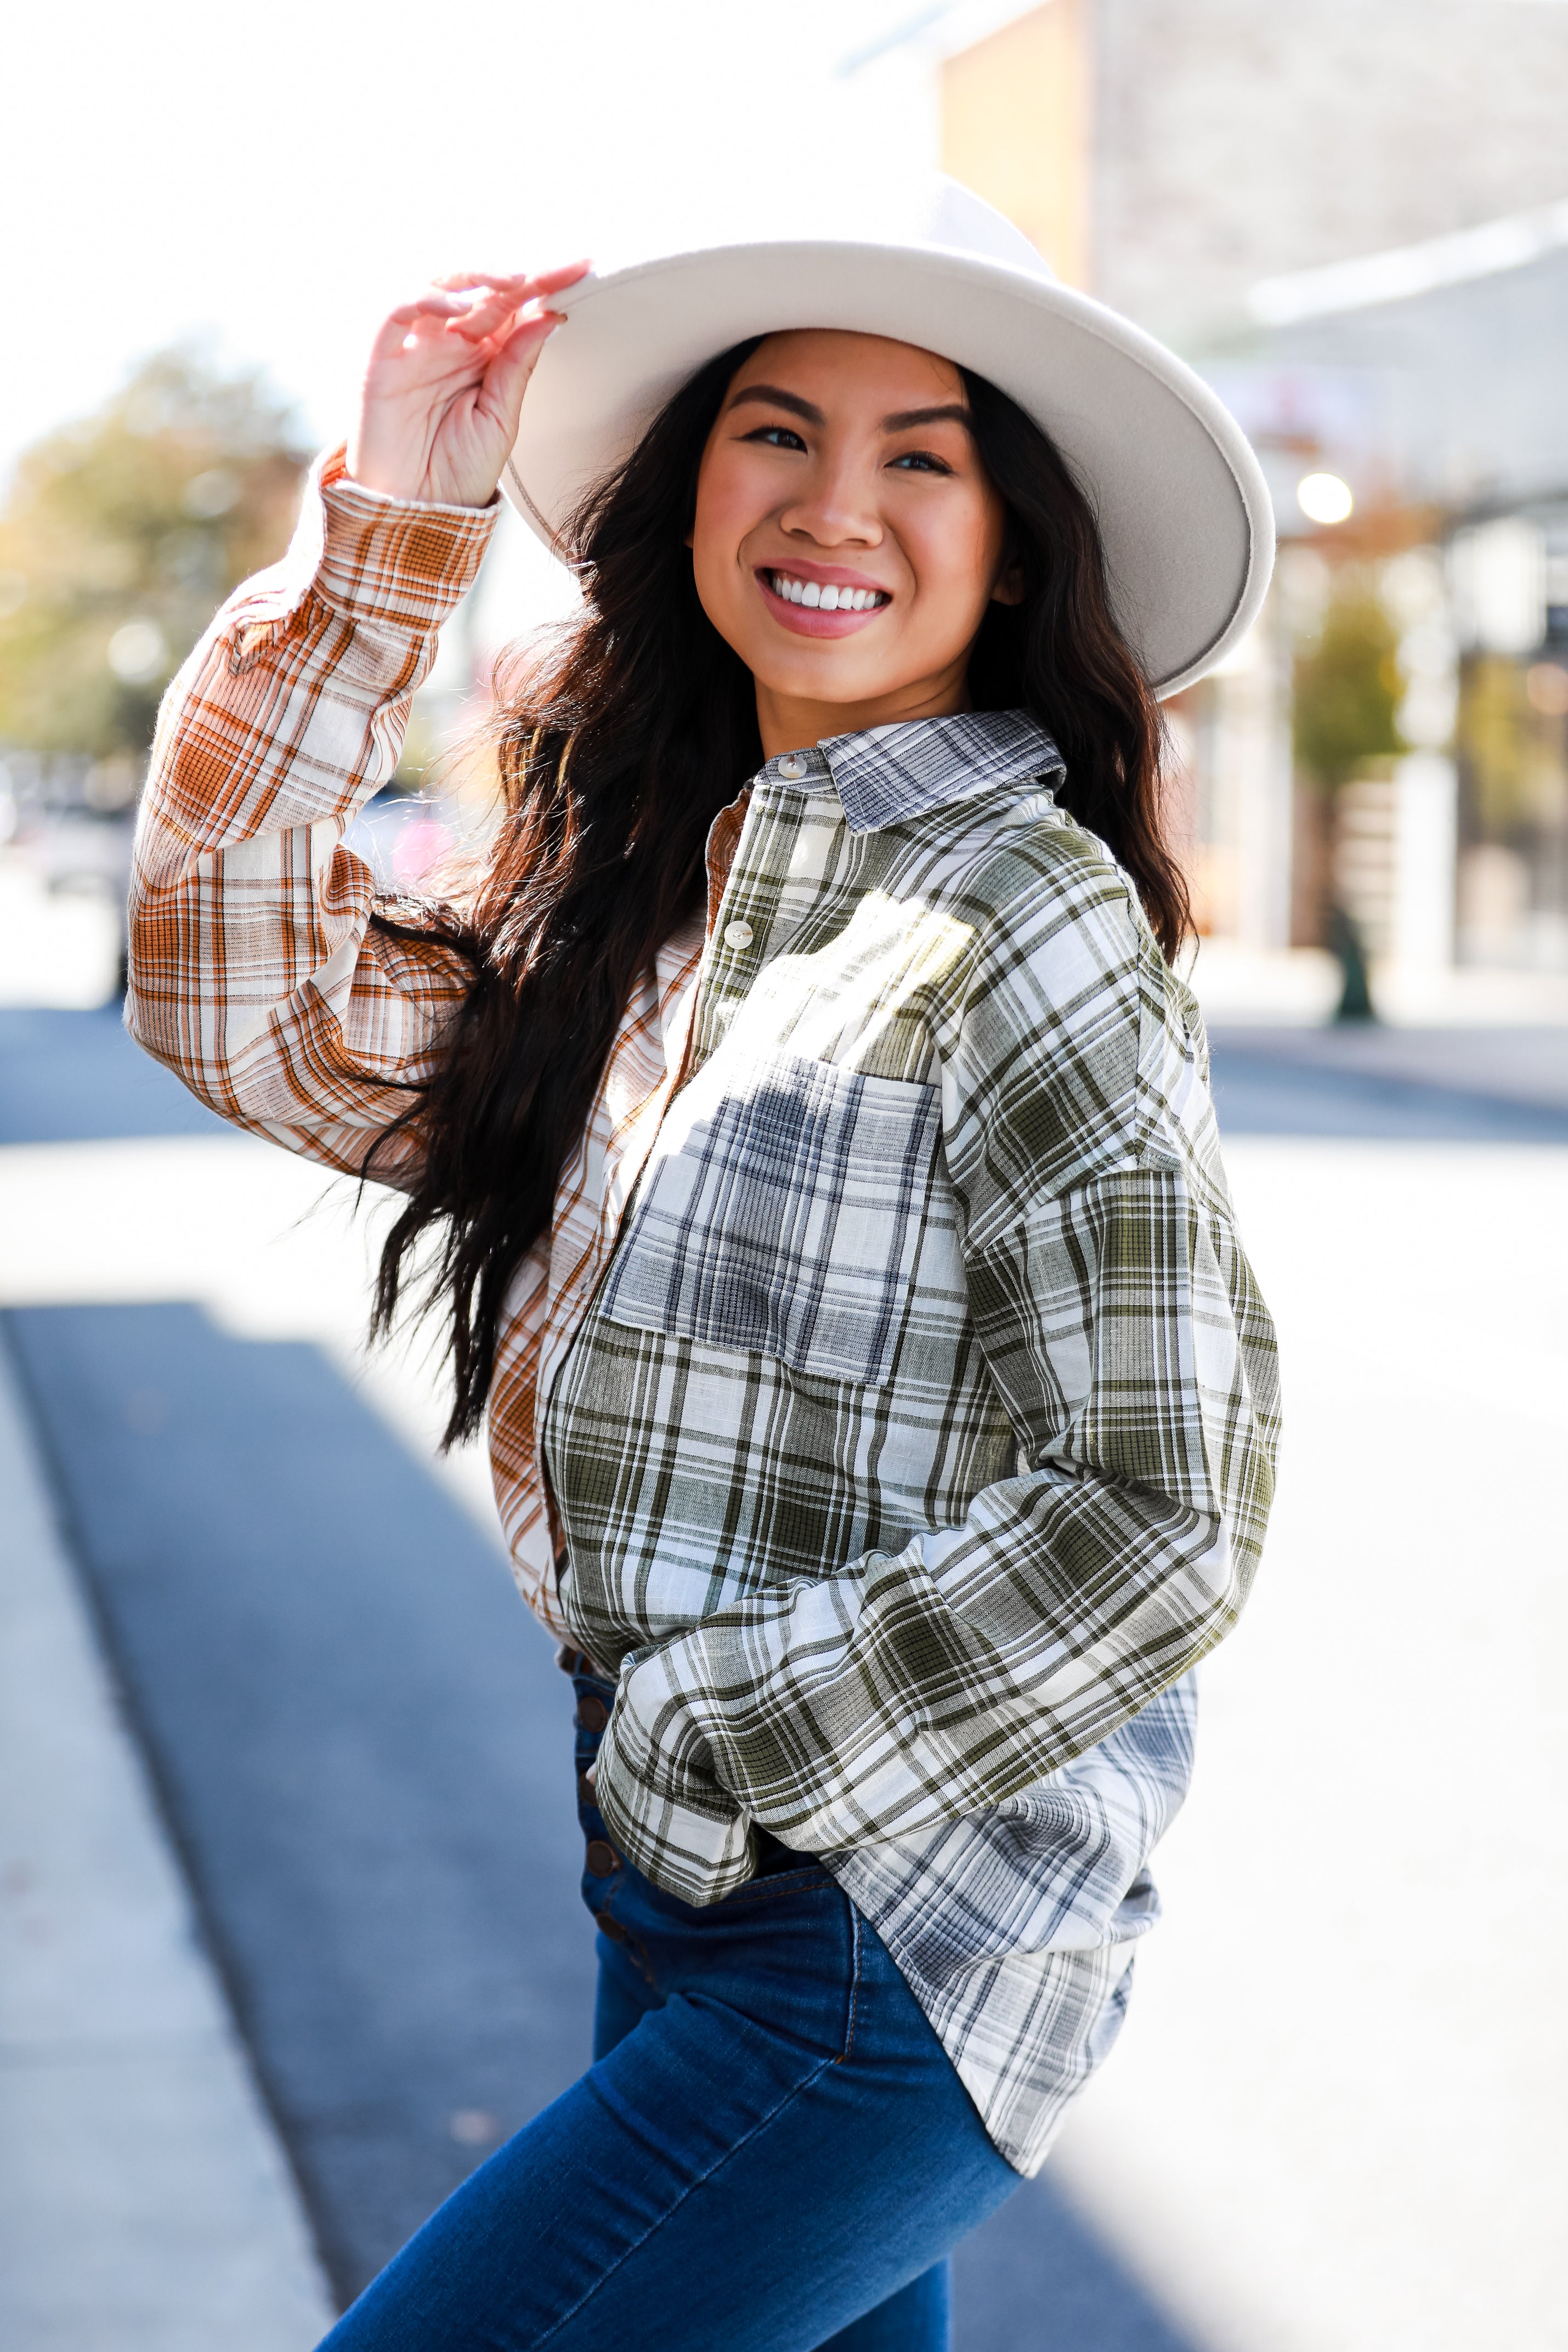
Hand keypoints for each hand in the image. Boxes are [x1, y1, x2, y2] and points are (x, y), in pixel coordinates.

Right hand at [347, 261, 590, 508]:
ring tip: (513, 283)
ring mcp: (417, 346)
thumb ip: (518, 367)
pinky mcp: (382, 355)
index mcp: (484, 357)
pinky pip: (399, 311)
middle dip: (522, 276)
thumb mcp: (500, 418)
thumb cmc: (456, 472)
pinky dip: (427, 300)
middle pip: (484, 291)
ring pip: (441, 286)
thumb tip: (550, 317)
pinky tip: (462, 309)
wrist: (415, 511)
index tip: (583, 271)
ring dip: (477, 277)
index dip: (545, 287)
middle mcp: (451, 343)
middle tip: (557, 270)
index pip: (516, 310)